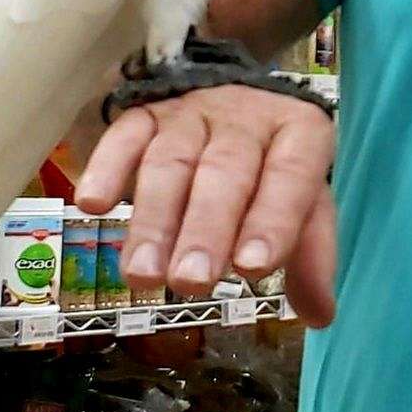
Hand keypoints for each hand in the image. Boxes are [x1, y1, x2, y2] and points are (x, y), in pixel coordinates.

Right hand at [76, 85, 336, 327]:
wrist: (239, 98)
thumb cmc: (273, 167)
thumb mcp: (307, 201)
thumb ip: (311, 252)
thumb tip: (318, 314)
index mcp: (298, 133)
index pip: (290, 175)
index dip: (272, 220)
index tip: (250, 268)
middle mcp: (245, 118)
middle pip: (225, 171)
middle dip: (206, 228)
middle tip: (190, 281)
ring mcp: (192, 112)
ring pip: (171, 161)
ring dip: (155, 219)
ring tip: (143, 275)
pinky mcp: (146, 112)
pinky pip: (124, 134)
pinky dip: (106, 166)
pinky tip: (93, 204)